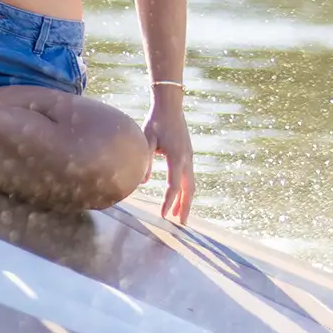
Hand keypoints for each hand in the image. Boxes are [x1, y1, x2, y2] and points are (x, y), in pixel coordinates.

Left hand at [145, 99, 194, 223]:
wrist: (170, 107)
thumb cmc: (155, 122)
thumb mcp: (146, 139)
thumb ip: (145, 159)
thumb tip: (142, 182)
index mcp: (176, 157)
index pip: (173, 185)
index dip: (168, 201)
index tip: (163, 215)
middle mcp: (187, 159)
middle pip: (188, 189)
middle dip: (184, 207)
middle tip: (180, 224)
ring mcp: (190, 157)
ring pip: (191, 185)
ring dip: (186, 200)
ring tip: (179, 216)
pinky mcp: (189, 155)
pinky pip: (189, 177)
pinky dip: (186, 190)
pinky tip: (179, 197)